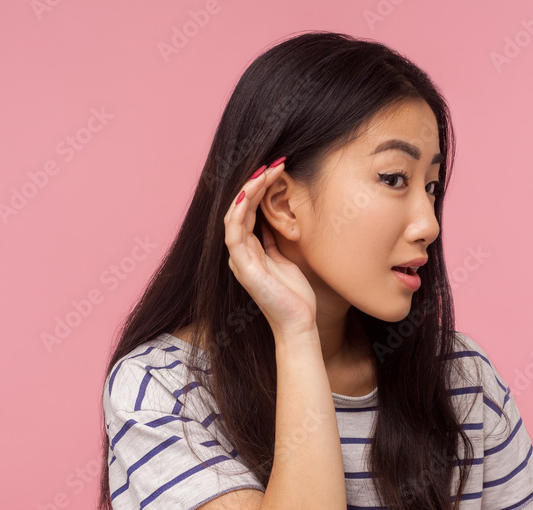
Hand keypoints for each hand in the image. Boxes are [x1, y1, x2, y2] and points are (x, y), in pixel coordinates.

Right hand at [223, 160, 316, 337]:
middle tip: (274, 163)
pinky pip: (234, 233)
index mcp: (250, 250)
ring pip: (235, 215)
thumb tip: (272, 221)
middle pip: (240, 208)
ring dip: (248, 191)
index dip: (259, 188)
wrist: (298, 324)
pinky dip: (240, 211)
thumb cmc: (295, 296)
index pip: (249, 211)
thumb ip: (273, 242)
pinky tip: (250, 194)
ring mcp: (239, 259)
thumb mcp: (285, 260)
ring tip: (265, 172)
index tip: (276, 169)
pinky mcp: (243, 266)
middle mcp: (240, 252)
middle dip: (254, 183)